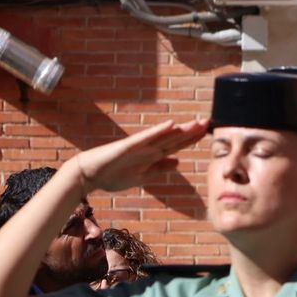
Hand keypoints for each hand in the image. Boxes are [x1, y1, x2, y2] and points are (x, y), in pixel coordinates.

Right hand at [70, 118, 208, 193]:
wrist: (87, 175)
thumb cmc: (112, 175)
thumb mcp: (141, 176)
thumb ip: (159, 169)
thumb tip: (178, 162)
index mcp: (151, 156)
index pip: (175, 145)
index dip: (191, 139)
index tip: (207, 131)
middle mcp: (147, 148)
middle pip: (173, 139)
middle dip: (192, 131)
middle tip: (209, 121)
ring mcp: (137, 147)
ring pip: (164, 137)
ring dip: (180, 129)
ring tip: (197, 122)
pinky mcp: (126, 147)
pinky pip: (145, 138)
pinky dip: (158, 131)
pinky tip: (170, 125)